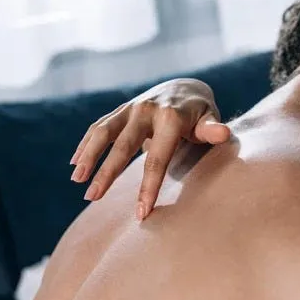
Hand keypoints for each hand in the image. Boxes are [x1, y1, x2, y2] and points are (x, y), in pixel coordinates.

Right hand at [69, 78, 230, 218]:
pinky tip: (74, 163)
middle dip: (106, 174)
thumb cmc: (200, 114)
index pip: (157, 159)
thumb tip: (224, 134)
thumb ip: (211, 129)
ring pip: (104, 133)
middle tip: (92, 198)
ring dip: (88, 156)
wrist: (185, 87)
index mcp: (170, 118)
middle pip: (123, 146)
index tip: (141, 212)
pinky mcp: (121, 110)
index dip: (149, 187)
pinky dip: (86, 144)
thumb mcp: (209, 119)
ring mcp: (131, 108)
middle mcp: (147, 110)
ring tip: (77, 181)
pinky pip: (99, 126)